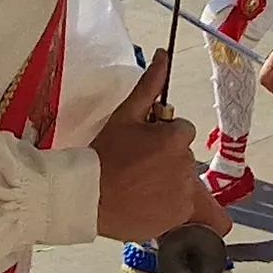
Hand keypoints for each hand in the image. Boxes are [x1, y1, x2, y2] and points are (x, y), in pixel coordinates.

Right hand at [90, 57, 203, 242]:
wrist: (88, 195)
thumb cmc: (105, 154)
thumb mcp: (125, 115)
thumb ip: (149, 85)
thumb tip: (163, 55)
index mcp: (176, 138)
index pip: (182, 131)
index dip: (164, 137)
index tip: (145, 146)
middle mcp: (185, 164)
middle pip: (184, 157)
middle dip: (167, 159)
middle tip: (139, 167)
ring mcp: (183, 193)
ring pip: (185, 182)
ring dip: (170, 182)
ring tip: (141, 187)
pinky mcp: (178, 216)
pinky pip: (185, 209)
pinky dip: (173, 207)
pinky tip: (149, 203)